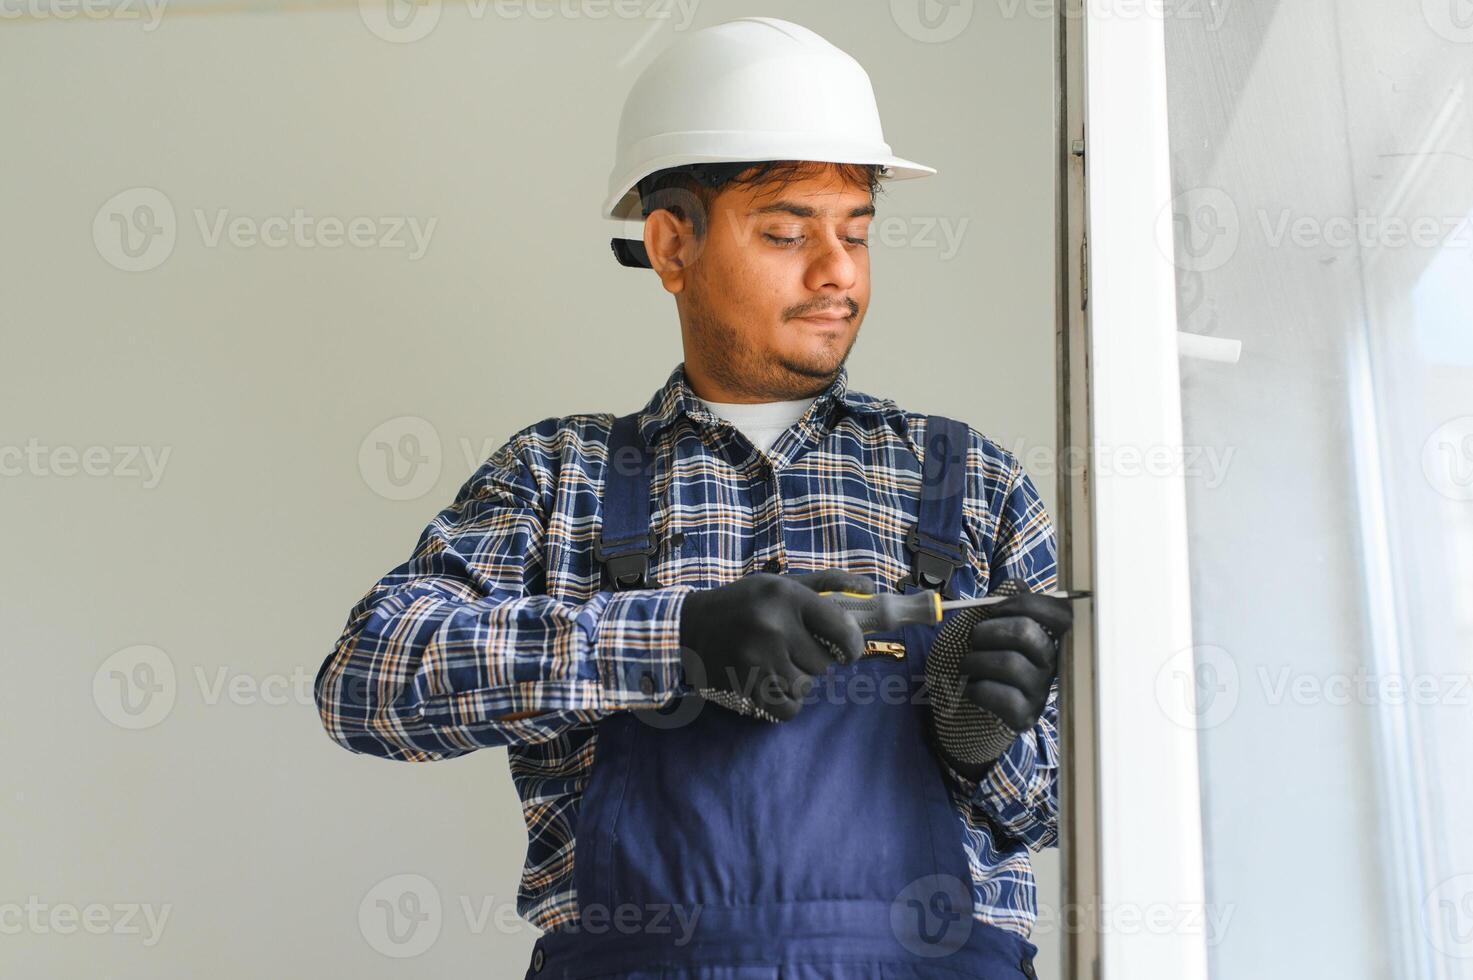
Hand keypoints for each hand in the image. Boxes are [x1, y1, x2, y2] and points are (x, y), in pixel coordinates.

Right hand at [678, 568, 873, 720]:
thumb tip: (871, 588)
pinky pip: (788, 708)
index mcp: (787, 596)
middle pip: (824, 664)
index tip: (846, 650)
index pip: (844, 630)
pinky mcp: (745, 684)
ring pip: (806, 687)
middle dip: (813, 660)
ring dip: (797, 681)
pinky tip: (771, 685)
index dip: (852, 646)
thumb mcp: (781, 584)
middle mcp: (774, 626)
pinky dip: (785, 703)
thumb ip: (827, 583)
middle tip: (791, 650)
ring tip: (775, 664)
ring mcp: (758, 657)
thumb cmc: (742, 603)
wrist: (687, 627)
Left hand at [925, 578, 1073, 779]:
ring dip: (974, 660)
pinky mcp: (1024, 716)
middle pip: (1027, 632)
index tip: (995, 609)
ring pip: (1009, 663)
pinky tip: (971, 689)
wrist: (950, 704)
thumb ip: (999, 603)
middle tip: (973, 640)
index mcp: (1044, 637)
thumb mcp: (978, 623)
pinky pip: (999, 694)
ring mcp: (1039, 692)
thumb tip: (1017, 585)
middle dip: (987, 631)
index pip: (1062, 614)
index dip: (1029, 603)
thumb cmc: (970, 659)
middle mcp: (1049, 664)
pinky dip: (975, 688)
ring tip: (966, 666)